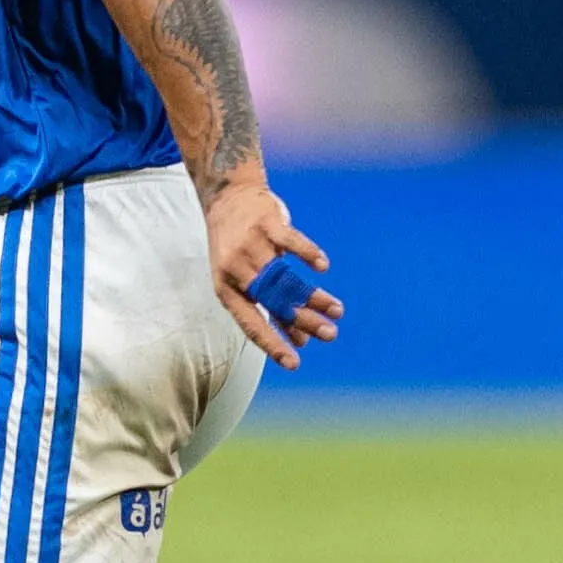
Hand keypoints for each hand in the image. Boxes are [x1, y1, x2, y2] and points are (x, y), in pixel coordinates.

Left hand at [205, 182, 339, 368]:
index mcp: (226, 289)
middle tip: (330, 335)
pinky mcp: (267, 223)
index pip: (251, 324)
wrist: (226, 199)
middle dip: (304, 321)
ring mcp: (251, 245)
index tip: (294, 364)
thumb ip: (269, 309)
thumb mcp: (242, 280)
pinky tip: (322, 267)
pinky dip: (308, 254)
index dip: (273, 344)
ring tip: (336, 310)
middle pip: (274, 302)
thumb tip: (299, 342)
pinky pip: (291, 241)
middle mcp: (236, 269)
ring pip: (287, 277)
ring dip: (314, 296)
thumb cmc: (237, 249)